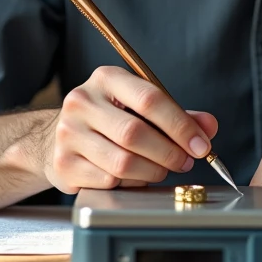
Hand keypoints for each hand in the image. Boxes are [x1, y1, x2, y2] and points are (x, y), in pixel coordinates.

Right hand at [40, 66, 217, 193]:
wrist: (53, 139)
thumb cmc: (107, 120)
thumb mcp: (139, 107)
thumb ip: (175, 115)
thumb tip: (208, 126)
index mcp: (106, 78)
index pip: (149, 99)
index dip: (180, 125)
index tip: (201, 145)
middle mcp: (82, 101)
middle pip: (136, 133)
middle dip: (169, 152)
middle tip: (185, 162)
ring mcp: (68, 133)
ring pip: (123, 162)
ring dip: (153, 171)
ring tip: (161, 169)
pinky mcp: (63, 164)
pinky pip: (109, 181)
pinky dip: (131, 182)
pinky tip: (134, 176)